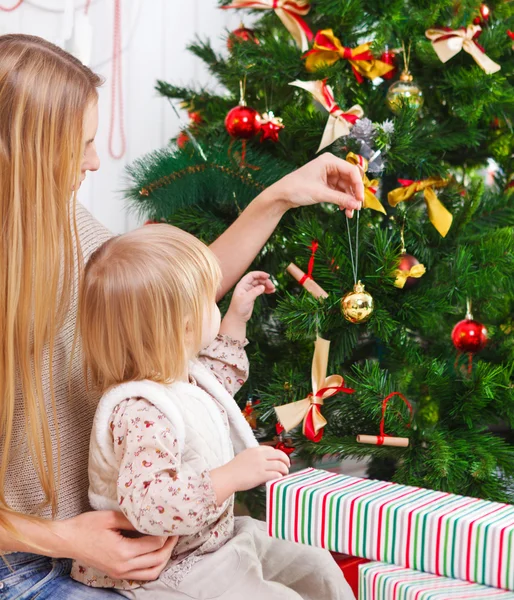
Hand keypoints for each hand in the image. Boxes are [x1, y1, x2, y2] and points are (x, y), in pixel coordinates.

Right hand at [57, 510, 177, 580]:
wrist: (68, 540)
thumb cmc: (86, 526)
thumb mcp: (111, 517)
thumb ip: (133, 519)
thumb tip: (152, 518)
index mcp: (123, 552)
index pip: (154, 544)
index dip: (165, 533)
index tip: (171, 522)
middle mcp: (123, 566)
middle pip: (157, 560)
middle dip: (170, 546)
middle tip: (176, 532)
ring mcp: (120, 572)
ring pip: (152, 572)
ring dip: (164, 559)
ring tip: (169, 543)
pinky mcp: (117, 573)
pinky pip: (142, 576)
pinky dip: (153, 566)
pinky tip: (155, 552)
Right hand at [210, 446, 289, 504]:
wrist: (227, 477)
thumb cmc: (234, 469)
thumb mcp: (245, 456)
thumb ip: (255, 456)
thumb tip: (266, 461)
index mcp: (255, 449)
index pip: (272, 449)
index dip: (279, 455)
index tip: (281, 460)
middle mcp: (259, 455)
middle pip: (279, 455)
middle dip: (286, 460)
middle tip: (287, 466)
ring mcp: (261, 465)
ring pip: (280, 465)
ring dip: (284, 470)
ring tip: (284, 474)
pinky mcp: (261, 475)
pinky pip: (276, 474)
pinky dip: (279, 476)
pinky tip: (279, 479)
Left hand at [227, 271, 274, 322]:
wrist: (237, 318)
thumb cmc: (239, 308)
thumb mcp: (246, 299)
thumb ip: (254, 292)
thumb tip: (263, 287)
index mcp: (242, 285)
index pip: (251, 275)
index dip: (260, 274)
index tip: (268, 276)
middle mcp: (246, 286)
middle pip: (257, 279)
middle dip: (265, 281)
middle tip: (272, 286)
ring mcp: (250, 291)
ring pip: (260, 285)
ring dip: (267, 285)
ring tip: (273, 289)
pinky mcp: (253, 296)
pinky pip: (261, 290)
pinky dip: (266, 290)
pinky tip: (271, 292)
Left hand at [268, 152, 363, 217]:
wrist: (281, 195)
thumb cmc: (297, 188)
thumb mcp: (320, 194)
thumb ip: (340, 199)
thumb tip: (356, 205)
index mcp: (329, 161)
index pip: (351, 171)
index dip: (358, 185)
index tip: (360, 199)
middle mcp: (330, 166)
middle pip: (350, 179)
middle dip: (354, 194)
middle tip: (357, 208)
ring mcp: (328, 175)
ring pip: (345, 187)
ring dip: (348, 200)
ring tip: (349, 213)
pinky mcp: (326, 184)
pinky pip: (339, 191)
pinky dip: (342, 200)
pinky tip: (343, 209)